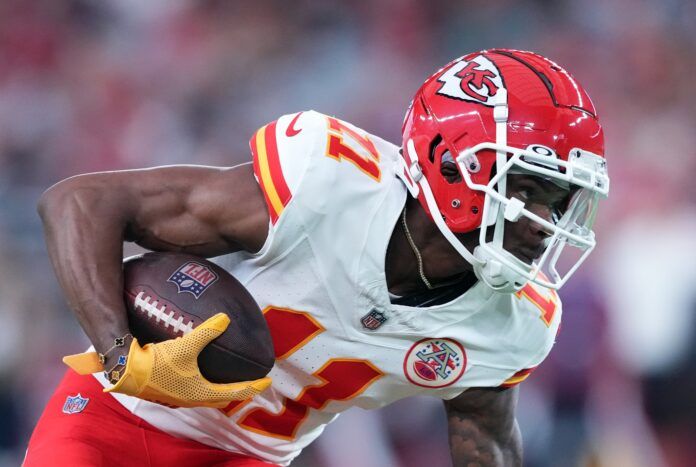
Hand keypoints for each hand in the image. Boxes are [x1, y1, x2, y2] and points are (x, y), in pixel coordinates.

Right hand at [63, 313, 270, 407]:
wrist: (126, 370)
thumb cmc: (157, 363)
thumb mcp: (185, 346)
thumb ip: (207, 332)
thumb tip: (225, 318)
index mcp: (202, 393)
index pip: (236, 392)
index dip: (252, 387)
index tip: (266, 382)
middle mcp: (192, 399)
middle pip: (221, 398)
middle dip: (237, 391)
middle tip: (249, 382)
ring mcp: (179, 397)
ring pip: (206, 395)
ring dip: (218, 388)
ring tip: (225, 375)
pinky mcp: (168, 390)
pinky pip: (193, 389)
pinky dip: (202, 381)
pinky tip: (196, 367)